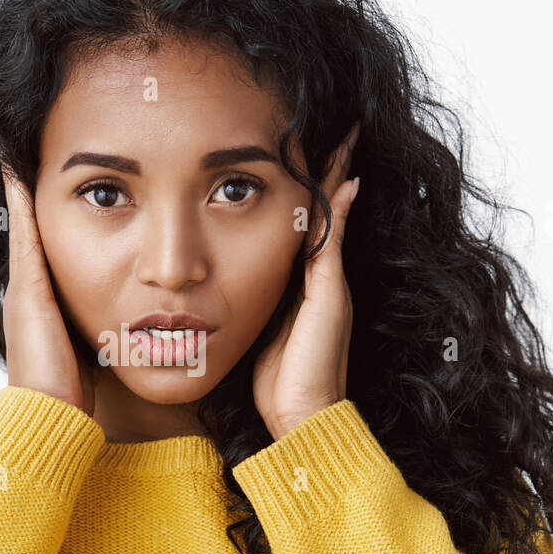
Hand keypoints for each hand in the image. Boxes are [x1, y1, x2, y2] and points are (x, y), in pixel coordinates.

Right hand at [0, 163, 95, 415]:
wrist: (51, 421)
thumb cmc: (77, 397)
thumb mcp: (94, 353)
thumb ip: (102, 332)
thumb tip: (135, 325)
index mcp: (44, 306)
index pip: (48, 251)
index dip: (55, 218)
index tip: (59, 186)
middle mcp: (29, 294)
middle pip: (33, 232)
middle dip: (31, 195)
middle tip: (30, 153)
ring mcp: (25, 292)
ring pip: (26, 228)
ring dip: (22, 191)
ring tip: (21, 152)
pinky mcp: (27, 293)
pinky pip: (25, 238)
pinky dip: (20, 205)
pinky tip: (20, 174)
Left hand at [252, 123, 360, 440]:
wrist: (300, 418)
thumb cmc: (274, 388)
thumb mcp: (253, 339)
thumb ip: (245, 315)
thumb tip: (208, 302)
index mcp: (299, 289)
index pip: (302, 231)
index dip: (299, 197)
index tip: (294, 164)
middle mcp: (320, 282)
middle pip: (322, 214)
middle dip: (324, 175)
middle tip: (331, 135)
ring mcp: (329, 285)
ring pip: (331, 218)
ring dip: (335, 178)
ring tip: (342, 141)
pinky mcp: (331, 293)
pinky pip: (335, 238)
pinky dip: (339, 207)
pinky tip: (344, 179)